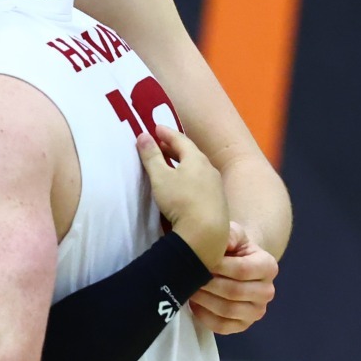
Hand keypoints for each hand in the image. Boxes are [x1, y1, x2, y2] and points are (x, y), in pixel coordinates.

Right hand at [135, 124, 228, 267]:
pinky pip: (201, 180)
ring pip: (197, 167)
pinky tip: (184, 184)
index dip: (167, 133)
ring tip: (171, 163)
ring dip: (183, 162)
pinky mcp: (217, 200)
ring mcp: (215, 185)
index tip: (156, 128)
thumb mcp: (160, 177)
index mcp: (196, 158)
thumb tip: (143, 135)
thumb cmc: (180, 200)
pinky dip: (190, 176)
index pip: (180, 139)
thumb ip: (151, 156)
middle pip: (190, 153)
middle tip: (160, 144)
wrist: (206, 232)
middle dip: (174, 147)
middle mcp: (208, 168)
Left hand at [188, 223, 277, 334]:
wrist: (233, 264)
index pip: (242, 270)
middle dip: (207, 284)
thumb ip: (228, 234)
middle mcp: (267, 291)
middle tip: (187, 276)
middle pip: (234, 292)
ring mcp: (257, 311)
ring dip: (204, 300)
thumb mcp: (232, 234)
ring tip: (188, 287)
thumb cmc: (231, 247)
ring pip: (227, 310)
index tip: (197, 259)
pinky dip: (204, 316)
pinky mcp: (243, 325)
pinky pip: (222, 326)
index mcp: (269, 267)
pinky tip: (194, 303)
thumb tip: (222, 242)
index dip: (217, 266)